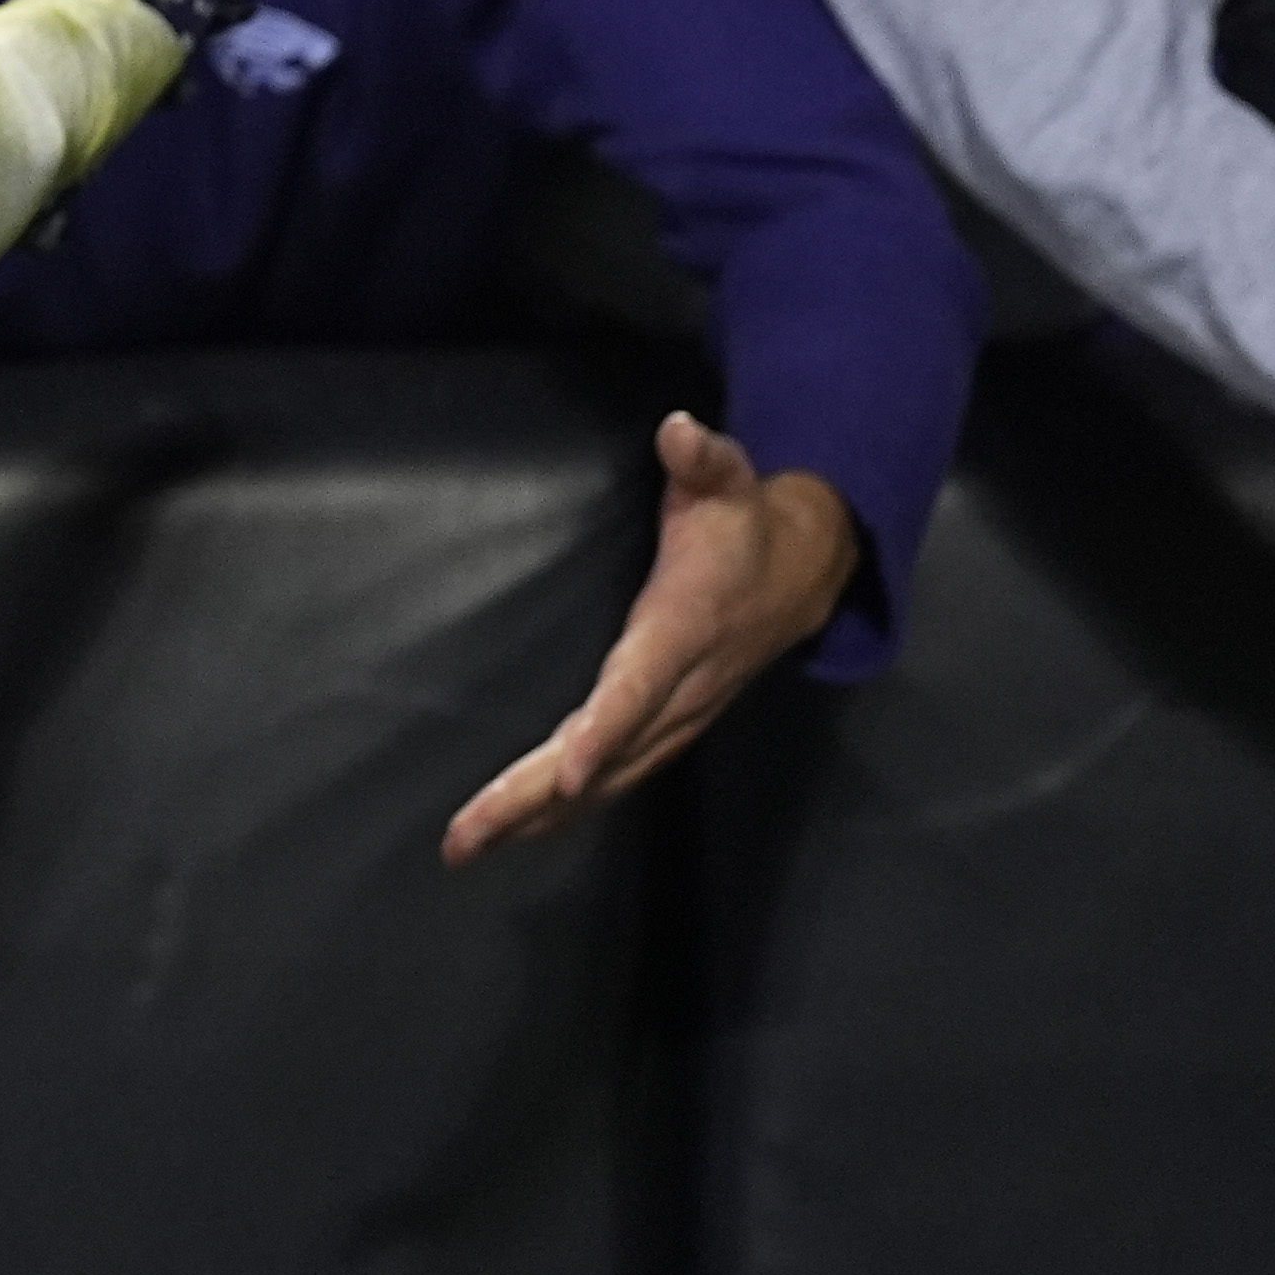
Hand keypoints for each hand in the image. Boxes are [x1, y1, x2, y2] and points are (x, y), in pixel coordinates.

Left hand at [445, 418, 854, 859]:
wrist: (807, 571)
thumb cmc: (745, 520)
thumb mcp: (730, 479)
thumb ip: (703, 459)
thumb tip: (679, 430)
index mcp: (683, 630)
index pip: (639, 686)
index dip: (605, 729)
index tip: (563, 772)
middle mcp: (679, 687)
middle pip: (605, 752)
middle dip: (535, 797)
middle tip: (467, 834)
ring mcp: (677, 714)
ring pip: (607, 776)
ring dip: (538, 814)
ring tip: (470, 843)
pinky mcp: (670, 724)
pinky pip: (617, 774)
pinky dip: (568, 806)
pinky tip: (522, 829)